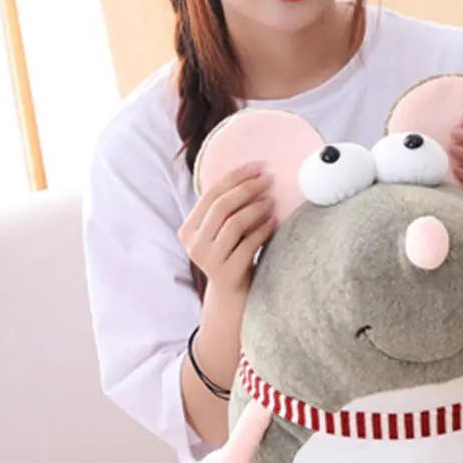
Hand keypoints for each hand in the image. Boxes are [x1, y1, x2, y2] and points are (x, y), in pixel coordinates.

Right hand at [178, 164, 274, 299]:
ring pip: (234, 224)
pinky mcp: (227, 273)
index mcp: (187, 230)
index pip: (211, 194)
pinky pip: (248, 244)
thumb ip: (224, 210)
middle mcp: (194, 244)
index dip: (235, 177)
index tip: (257, 166)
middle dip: (247, 189)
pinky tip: (274, 221)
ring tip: (272, 201)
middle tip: (268, 180)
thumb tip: (252, 174)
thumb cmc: (230, 255)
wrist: (231, 296)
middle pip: (222, 206)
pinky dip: (263, 230)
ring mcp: (209, 260)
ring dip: (256, 208)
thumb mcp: (219, 233)